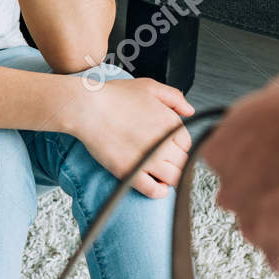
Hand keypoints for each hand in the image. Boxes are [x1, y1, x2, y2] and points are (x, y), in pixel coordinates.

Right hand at [66, 75, 195, 198]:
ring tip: (160, 173)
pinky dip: (159, 192)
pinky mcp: (130, 173)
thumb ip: (174, 97)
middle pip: (183, 162)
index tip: (169, 147)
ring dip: (170, 178)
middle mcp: (163, 144)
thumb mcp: (150, 86)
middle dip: (175, 162)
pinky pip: (154, 191)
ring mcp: (148, 160)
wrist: (88, 108)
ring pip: (173, 178)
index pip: (188, 144)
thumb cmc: (114, 96)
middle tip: (164, 160)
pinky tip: (157, 186)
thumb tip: (190, 111)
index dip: (178, 146)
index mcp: (170, 124)